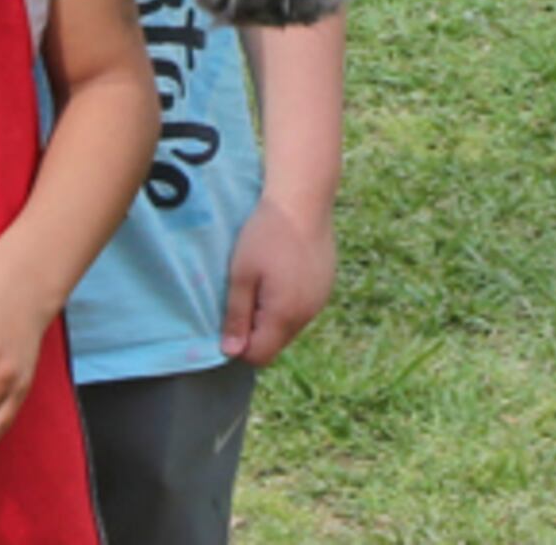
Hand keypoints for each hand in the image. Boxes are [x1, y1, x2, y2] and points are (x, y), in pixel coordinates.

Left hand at [219, 192, 336, 365]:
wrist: (303, 199)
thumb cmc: (266, 235)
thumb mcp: (241, 274)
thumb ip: (236, 316)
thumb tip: (231, 352)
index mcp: (284, 315)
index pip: (259, 356)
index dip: (239, 345)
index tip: (229, 318)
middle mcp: (307, 314)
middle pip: (275, 343)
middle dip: (255, 330)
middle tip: (244, 293)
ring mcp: (320, 300)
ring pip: (290, 326)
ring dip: (272, 315)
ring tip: (262, 279)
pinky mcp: (325, 286)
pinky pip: (303, 308)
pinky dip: (288, 301)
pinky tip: (281, 272)